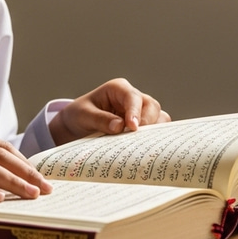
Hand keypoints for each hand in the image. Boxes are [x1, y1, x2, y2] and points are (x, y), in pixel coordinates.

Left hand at [48, 78, 169, 145]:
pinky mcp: (143, 125)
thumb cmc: (80, 114)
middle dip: (148, 122)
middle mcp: (133, 98)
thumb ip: (100, 119)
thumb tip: (119, 127)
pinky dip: (154, 139)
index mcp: (118, 88)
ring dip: (155, 132)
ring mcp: (140, 111)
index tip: (132, 127)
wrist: (78, 125)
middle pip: (152, 106)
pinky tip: (146, 150)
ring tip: (143, 146)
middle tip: (137, 139)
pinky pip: (157, 130)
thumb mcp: (83, 115)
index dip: (135, 111)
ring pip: (159, 117)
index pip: (133, 97)